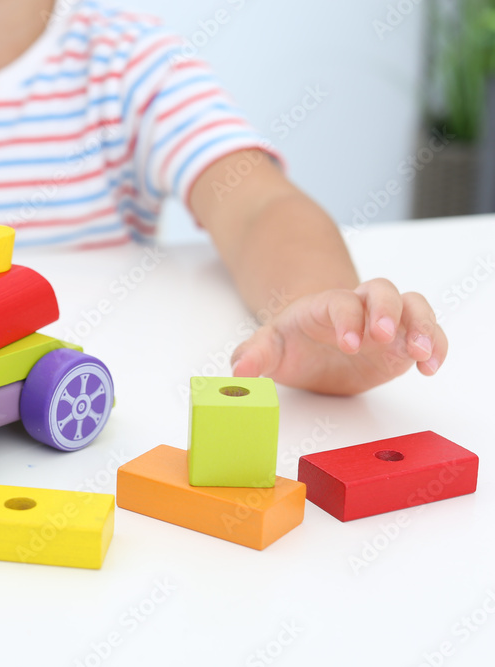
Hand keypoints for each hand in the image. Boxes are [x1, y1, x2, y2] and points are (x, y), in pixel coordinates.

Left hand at [231, 278, 447, 394]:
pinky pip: (429, 334)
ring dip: (422, 325)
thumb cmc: (292, 343)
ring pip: (413, 306)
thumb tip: (238, 372)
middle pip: (383, 291)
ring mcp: (386, 321)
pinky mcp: (403, 342)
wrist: (312, 346)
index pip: (340, 302)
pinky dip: (436, 345)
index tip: (349, 344)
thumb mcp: (269, 349)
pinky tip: (431, 367)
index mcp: (325, 306)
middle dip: (386, 310)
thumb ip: (253, 356)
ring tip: (421, 354)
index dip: (347, 319)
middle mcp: (361, 307)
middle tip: (383, 337)